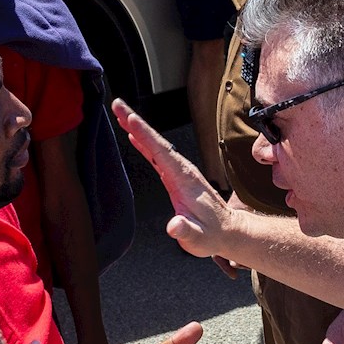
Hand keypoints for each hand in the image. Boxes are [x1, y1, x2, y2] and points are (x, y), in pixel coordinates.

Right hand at [112, 99, 241, 261]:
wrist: (226, 233)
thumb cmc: (212, 235)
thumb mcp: (198, 239)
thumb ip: (186, 231)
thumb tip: (174, 226)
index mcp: (184, 179)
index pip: (161, 151)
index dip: (144, 133)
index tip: (129, 118)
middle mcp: (182, 170)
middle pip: (155, 141)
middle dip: (136, 122)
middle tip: (117, 104)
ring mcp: (179, 172)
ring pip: (155, 145)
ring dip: (137, 129)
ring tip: (120, 114)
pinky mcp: (175, 177)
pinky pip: (156, 155)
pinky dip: (144, 143)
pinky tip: (133, 136)